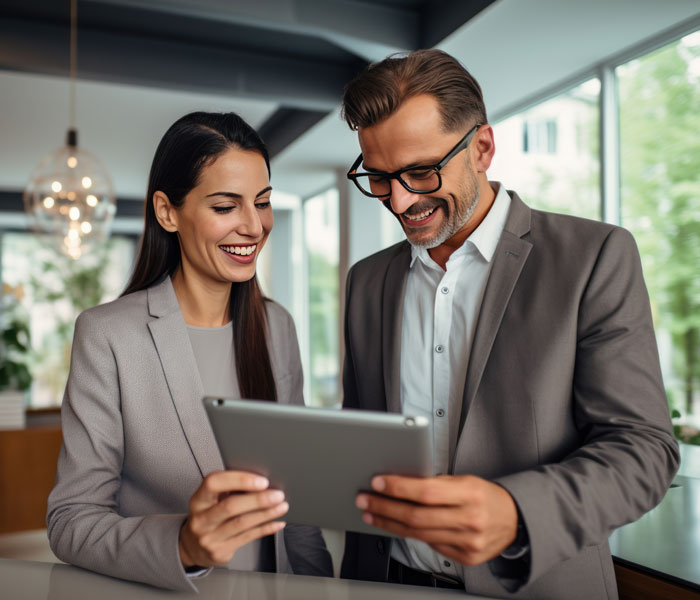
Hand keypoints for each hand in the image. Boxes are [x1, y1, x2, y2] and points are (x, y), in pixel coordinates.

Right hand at [179, 471, 287, 567]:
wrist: (192, 547)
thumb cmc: (208, 516)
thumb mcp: (210, 500)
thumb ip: (229, 490)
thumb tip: (260, 481)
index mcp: (199, 500)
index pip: (214, 483)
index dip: (239, 479)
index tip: (261, 480)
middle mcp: (201, 519)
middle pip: (230, 506)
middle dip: (258, 499)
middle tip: (277, 494)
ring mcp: (209, 538)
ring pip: (242, 523)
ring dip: (266, 513)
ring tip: (282, 506)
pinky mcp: (220, 551)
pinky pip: (248, 538)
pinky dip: (266, 529)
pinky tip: (277, 522)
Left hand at [356, 474, 517, 565]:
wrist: (515, 520)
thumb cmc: (486, 496)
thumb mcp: (465, 480)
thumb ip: (437, 483)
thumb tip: (401, 483)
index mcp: (470, 494)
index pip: (426, 492)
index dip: (399, 488)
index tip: (378, 482)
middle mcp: (470, 520)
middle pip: (417, 516)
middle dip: (385, 507)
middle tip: (365, 499)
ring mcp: (468, 542)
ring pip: (419, 535)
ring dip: (389, 523)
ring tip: (372, 513)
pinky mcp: (466, 558)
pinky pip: (430, 546)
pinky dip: (410, 535)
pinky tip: (396, 526)